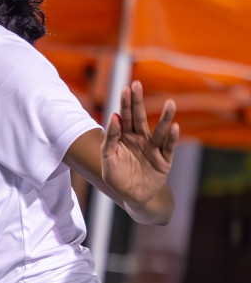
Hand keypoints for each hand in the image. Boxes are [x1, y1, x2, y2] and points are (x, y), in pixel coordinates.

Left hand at [103, 81, 177, 211]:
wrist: (134, 197)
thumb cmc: (118, 178)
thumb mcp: (108, 160)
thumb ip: (110, 140)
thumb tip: (114, 117)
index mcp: (125, 138)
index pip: (124, 117)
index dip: (125, 104)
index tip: (126, 89)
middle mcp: (140, 139)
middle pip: (139, 118)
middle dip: (138, 102)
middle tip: (137, 85)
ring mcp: (153, 149)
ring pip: (159, 131)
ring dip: (165, 118)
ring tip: (170, 103)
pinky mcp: (164, 160)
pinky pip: (168, 148)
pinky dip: (171, 138)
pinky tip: (174, 128)